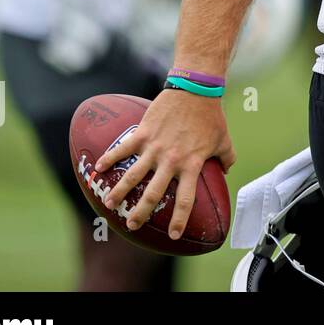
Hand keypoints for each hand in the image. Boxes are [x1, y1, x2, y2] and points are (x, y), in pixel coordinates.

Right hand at [94, 88, 235, 237]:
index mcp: (192, 164)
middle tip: (132, 225)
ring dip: (119, 191)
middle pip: (153, 193)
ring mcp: (154, 146)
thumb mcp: (224, 140)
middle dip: (141, 212)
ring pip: (133, 175)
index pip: (186, 199)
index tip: (173, 234)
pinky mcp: (142, 133)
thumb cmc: (211, 116)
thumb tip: (226, 171)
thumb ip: (226, 159)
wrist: (195, 90)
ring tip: (109, 205)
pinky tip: (97, 169)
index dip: (179, 219)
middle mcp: (171, 160)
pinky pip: (123, 149)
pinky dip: (109, 158)